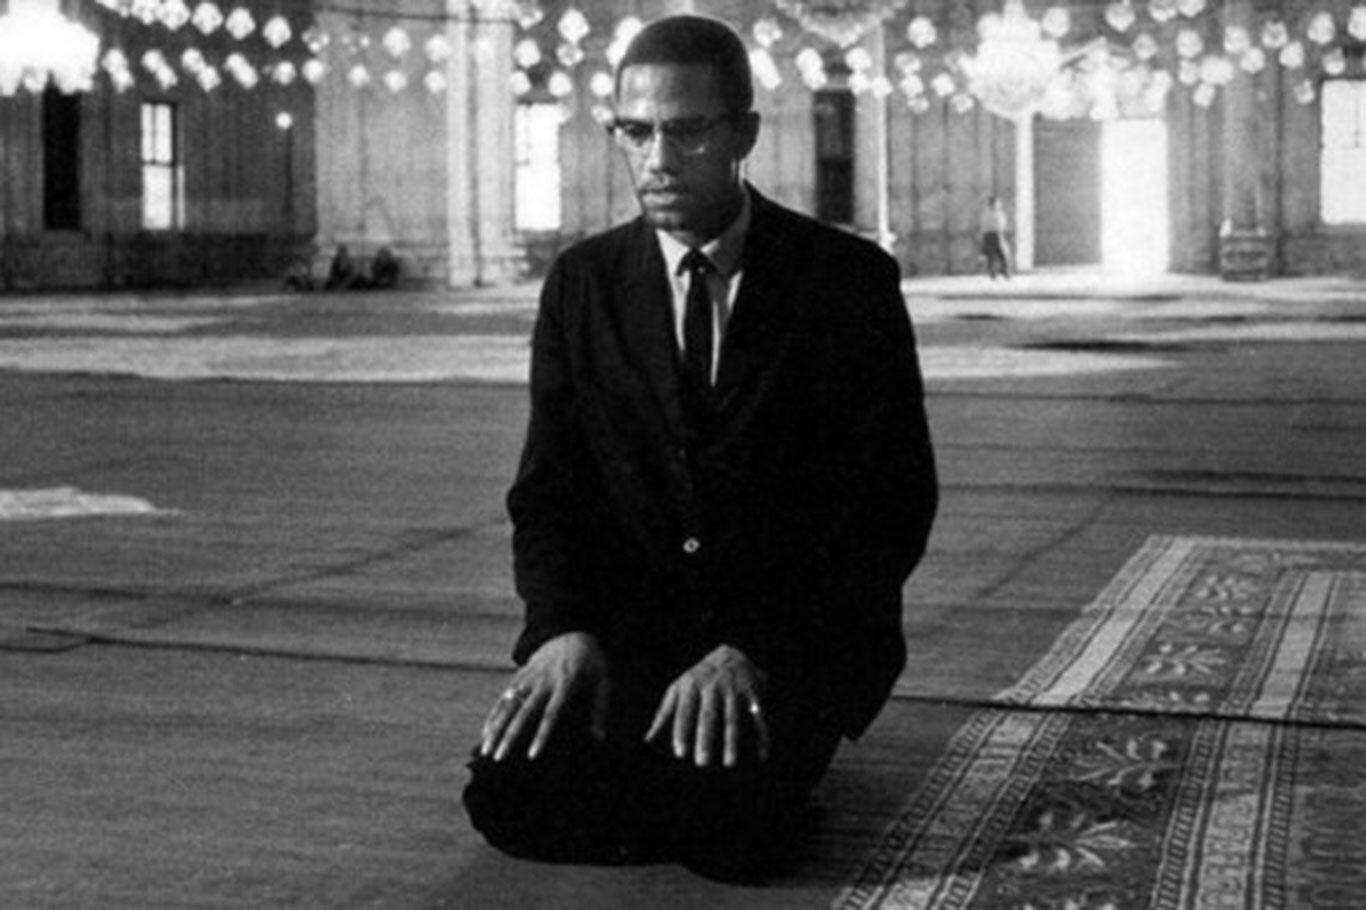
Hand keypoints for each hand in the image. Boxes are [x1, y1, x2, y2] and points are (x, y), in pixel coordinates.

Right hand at [480, 632, 609, 761]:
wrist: (572, 630)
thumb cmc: (591, 660)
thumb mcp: (603, 679)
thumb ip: (600, 709)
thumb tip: (599, 738)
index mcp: (565, 683)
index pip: (550, 714)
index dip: (541, 735)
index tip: (531, 756)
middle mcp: (543, 680)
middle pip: (523, 712)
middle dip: (509, 736)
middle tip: (499, 758)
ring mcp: (529, 676)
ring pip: (508, 704)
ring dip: (496, 727)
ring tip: (485, 750)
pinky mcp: (520, 673)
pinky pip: (504, 696)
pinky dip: (494, 714)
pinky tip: (486, 732)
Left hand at [645, 645, 769, 767]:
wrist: (731, 654)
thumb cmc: (698, 680)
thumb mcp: (677, 689)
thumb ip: (663, 714)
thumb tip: (646, 741)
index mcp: (691, 685)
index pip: (684, 711)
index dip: (682, 732)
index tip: (680, 754)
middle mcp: (712, 686)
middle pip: (709, 716)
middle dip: (706, 739)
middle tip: (702, 764)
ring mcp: (733, 689)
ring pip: (732, 718)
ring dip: (732, 741)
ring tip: (729, 764)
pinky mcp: (752, 692)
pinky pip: (757, 716)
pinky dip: (761, 735)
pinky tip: (762, 754)